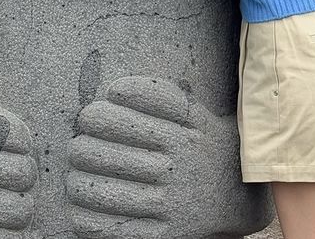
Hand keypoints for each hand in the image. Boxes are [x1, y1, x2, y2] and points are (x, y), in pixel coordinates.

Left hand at [66, 76, 272, 238]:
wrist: (240, 192)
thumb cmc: (202, 143)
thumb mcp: (192, 112)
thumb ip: (157, 95)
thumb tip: (114, 90)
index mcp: (180, 136)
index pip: (123, 121)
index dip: (96, 117)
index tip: (87, 116)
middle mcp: (176, 170)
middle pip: (109, 157)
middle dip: (82, 149)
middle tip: (77, 146)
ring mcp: (170, 206)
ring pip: (107, 194)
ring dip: (79, 184)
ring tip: (74, 176)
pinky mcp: (165, 236)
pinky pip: (117, 231)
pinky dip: (89, 219)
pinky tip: (78, 208)